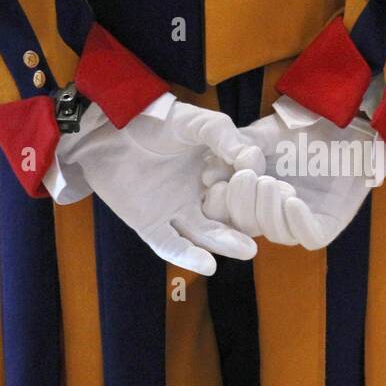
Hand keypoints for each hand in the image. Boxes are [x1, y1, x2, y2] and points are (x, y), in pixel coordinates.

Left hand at [45, 94, 264, 275]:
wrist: (108, 128)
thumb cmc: (155, 121)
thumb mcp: (197, 122)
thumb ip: (224, 135)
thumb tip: (252, 160)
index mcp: (215, 174)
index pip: (243, 192)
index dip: (258, 196)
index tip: (277, 197)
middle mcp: (199, 197)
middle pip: (228, 219)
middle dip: (247, 227)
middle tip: (268, 232)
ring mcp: (174, 213)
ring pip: (204, 235)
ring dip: (225, 245)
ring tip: (247, 249)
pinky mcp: (149, 226)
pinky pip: (170, 245)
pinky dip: (188, 256)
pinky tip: (208, 264)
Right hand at [202, 95, 385, 250]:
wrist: (345, 124)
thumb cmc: (303, 129)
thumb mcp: (261, 136)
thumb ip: (235, 153)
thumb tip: (206, 175)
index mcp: (253, 196)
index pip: (227, 213)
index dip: (219, 204)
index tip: (215, 185)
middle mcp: (273, 213)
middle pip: (247, 226)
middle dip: (242, 205)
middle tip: (246, 178)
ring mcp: (299, 221)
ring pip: (276, 233)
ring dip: (269, 211)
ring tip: (271, 183)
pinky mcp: (326, 226)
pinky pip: (308, 236)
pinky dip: (297, 221)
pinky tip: (292, 200)